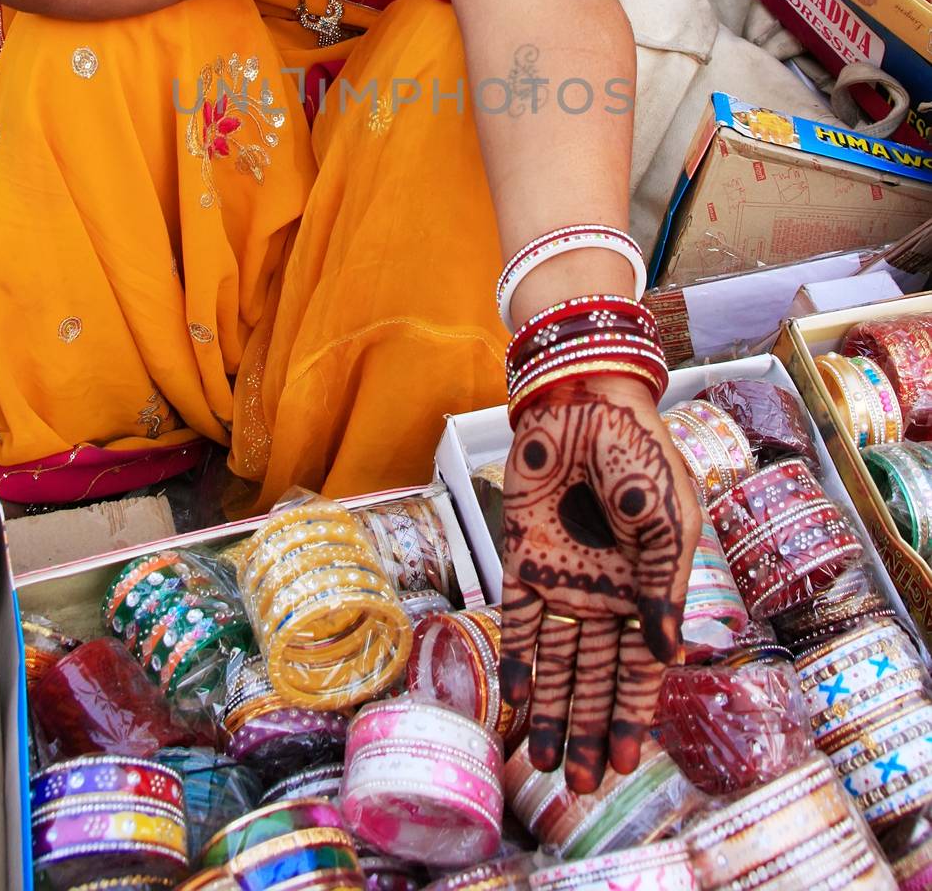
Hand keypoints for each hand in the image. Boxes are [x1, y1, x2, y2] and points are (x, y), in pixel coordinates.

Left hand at [499, 378, 700, 793]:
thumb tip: (668, 652)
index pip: (640, 668)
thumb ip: (664, 588)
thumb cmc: (640, 454)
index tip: (626, 764)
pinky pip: (519, 622)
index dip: (633, 716)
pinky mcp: (522, 558)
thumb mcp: (670, 521)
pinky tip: (518, 702)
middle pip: (595, 678)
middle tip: (583, 786)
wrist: (585, 402)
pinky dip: (520, 662)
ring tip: (548, 765)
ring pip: (558, 663)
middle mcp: (602, 593)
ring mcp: (562, 578)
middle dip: (589, 731)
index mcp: (646, 587)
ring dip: (553, 712)